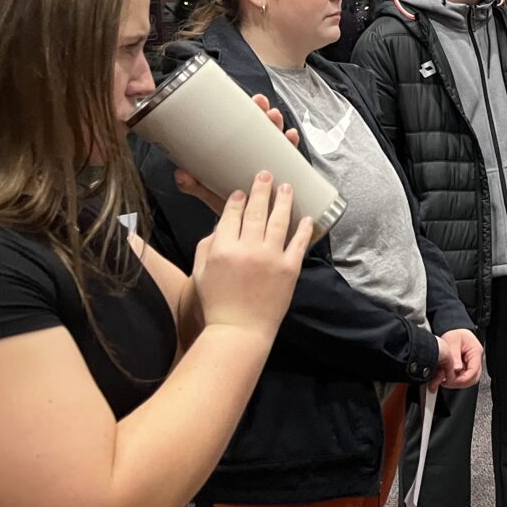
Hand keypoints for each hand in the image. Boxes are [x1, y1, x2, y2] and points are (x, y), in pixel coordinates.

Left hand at [175, 94, 300, 214]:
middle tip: (262, 107)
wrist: (245, 228)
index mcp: (239, 155)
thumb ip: (194, 185)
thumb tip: (180, 174)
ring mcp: (272, 164)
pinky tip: (290, 137)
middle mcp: (257, 156)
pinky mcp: (284, 174)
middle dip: (264, 114)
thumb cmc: (230, 206)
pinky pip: (291, 157)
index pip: (245, 129)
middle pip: (263, 129)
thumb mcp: (210, 193)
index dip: (249, 113)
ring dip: (278, 126)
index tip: (250, 103)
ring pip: (278, 140)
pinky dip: (292, 145)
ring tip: (275, 118)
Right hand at [193, 172, 310, 336]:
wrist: (239, 331)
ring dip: (283, 201)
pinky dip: (304, 228)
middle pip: (255, 211)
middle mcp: (247, 249)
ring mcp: (270, 258)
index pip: (230, 215)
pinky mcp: (289, 269)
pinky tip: (306, 217)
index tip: (240, 192)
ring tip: (286, 187)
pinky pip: (298, 243)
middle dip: (260, 189)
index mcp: (222, 249)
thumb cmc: (217, 304)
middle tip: (266, 175)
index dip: (236, 200)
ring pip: (278, 221)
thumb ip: (208, 247)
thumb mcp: (200, 273)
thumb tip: (220, 227)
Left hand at [431, 329, 483, 391]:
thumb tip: (456, 369)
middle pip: (473, 378)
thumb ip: (454, 355)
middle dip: (459, 383)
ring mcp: (471, 365)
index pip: (474, 371)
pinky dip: (453, 380)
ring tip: (443, 380)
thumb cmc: (455, 334)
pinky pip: (461, 377)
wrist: (454, 331)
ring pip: (467, 380)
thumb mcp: (452, 341)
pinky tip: (444, 378)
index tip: (450, 380)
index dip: (462, 379)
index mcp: (476, 352)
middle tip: (446, 382)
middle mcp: (476, 360)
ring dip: (455, 383)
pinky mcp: (465, 368)